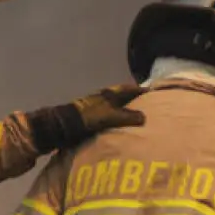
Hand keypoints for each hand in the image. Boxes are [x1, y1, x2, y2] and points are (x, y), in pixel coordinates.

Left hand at [28, 84, 146, 152]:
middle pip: (120, 96)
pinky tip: (118, 125)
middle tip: (145, 105)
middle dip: (132, 99)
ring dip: (123, 109)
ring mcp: (94, 106)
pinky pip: (108, 115)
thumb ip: (127, 116)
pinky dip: (116, 117)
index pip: (127, 88)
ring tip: (134, 116)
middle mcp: (102, 97)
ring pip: (114, 105)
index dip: (139, 90)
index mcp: (108, 94)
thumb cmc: (88, 118)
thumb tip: (144, 117)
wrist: (63, 126)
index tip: (151, 92)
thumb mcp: (110, 116)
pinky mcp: (90, 116)